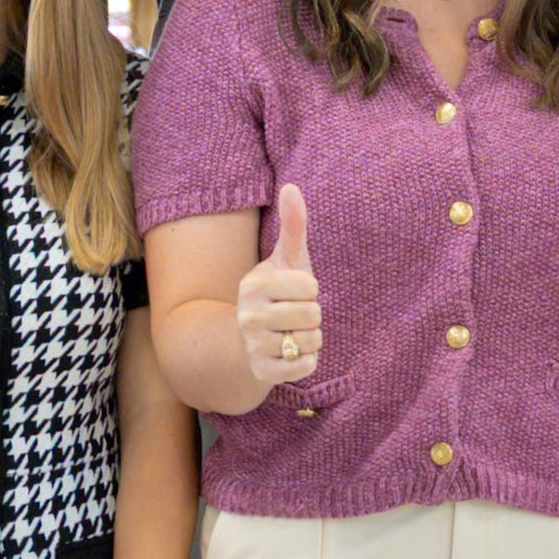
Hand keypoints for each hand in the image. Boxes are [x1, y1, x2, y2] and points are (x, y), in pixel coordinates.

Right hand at [236, 184, 320, 387]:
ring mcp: (253, 346)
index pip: (310, 287)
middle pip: (313, 315)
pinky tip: (290, 353)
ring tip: (291, 333)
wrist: (245, 340)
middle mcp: (248, 315)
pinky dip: (306, 361)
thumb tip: (292, 186)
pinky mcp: (262, 372)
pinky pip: (305, 366)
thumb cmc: (275, 293)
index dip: (309, 290)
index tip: (293, 292)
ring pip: (312, 341)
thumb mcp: (285, 260)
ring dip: (310, 338)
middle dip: (311, 315)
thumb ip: (293, 225)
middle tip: (292, 315)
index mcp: (254, 284)